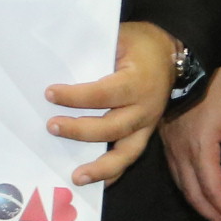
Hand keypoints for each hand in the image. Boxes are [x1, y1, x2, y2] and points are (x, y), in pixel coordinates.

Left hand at [48, 21, 178, 186]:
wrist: (169, 52)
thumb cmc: (137, 44)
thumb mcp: (118, 37)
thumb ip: (94, 50)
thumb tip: (56, 59)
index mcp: (137, 81)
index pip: (104, 94)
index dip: (76, 96)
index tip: (50, 93)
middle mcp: (145, 107)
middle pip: (112, 127)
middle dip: (80, 130)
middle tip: (52, 127)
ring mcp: (147, 124)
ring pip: (126, 152)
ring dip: (100, 167)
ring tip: (76, 176)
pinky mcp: (145, 134)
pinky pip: (130, 157)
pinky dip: (112, 173)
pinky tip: (94, 183)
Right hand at [166, 63, 220, 220]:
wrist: (188, 62)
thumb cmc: (220, 85)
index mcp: (201, 148)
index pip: (212, 188)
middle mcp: (182, 153)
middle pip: (194, 194)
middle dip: (212, 215)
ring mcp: (171, 148)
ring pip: (182, 187)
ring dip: (199, 207)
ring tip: (216, 219)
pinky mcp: (167, 142)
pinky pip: (176, 175)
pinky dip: (188, 191)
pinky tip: (197, 195)